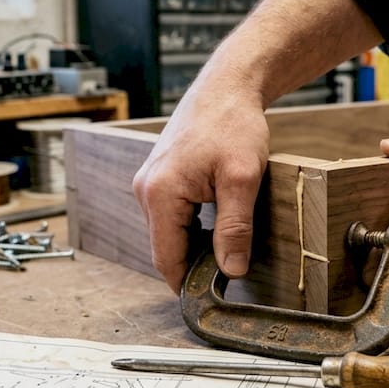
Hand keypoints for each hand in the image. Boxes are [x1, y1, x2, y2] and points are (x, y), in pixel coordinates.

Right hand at [132, 82, 269, 292]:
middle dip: (192, 266)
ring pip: (168, 232)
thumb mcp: (243, 179)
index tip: (209, 300)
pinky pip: (169, 216)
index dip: (186, 284)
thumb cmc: (234, 124)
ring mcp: (148, 182)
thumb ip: (235, 228)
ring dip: (192, 246)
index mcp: (160, 193)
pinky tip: (215, 228)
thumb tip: (231, 270)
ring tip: (226, 251)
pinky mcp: (157, 177)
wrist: (226, 87)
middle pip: (164, 247)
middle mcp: (145, 189)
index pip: (166, 258)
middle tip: (227, 277)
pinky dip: (190, 228)